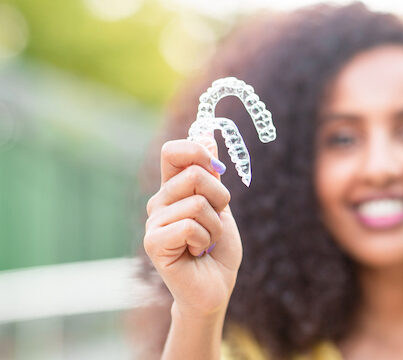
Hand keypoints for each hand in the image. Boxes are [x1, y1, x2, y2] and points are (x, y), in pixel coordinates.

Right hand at [144, 138, 241, 317]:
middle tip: (215, 222)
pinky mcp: (153, 242)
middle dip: (220, 199)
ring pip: (197, 203)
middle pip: (196, 174)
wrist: (216, 287)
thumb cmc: (218, 249)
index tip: (215, 169)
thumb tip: (206, 135)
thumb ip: (211, 173)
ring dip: (215, 226)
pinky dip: (205, 240)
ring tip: (206, 243)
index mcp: (173, 190)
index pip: (174, 152)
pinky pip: (190, 226)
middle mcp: (159, 202)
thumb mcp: (220, 205)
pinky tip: (197, 253)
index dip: (197, 152)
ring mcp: (154, 222)